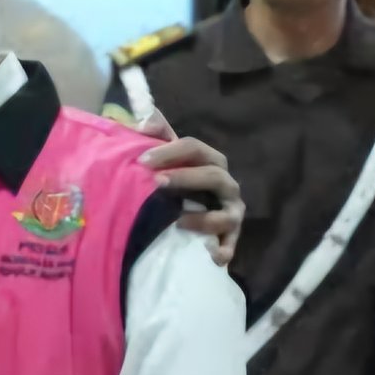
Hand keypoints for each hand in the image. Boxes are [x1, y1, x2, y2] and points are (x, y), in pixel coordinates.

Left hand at [135, 110, 244, 265]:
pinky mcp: (230, 238)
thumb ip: (158, 138)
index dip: (169, 152)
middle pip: (214, 176)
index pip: (194, 148)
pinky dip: (223, 250)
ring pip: (227, 214)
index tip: (142, 160)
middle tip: (157, 183)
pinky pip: (231, 246)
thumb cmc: (175, 185)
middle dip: (186, 178)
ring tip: (178, 222)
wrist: (188, 220)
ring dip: (204, 218)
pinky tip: (210, 255)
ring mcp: (231, 212)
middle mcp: (226, 184)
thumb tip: (146, 118)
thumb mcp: (166, 161)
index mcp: (210, 162)